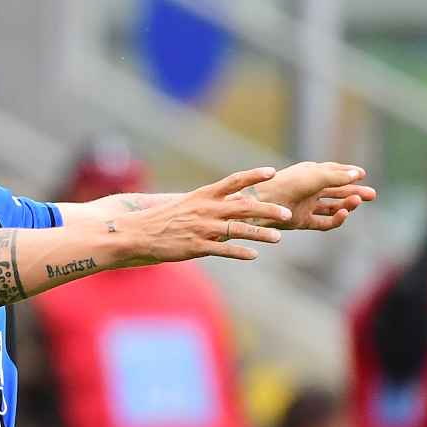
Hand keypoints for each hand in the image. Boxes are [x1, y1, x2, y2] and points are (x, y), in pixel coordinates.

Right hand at [121, 167, 291, 265]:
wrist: (138, 233)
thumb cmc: (164, 219)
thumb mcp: (187, 205)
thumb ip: (212, 205)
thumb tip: (235, 203)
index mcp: (203, 195)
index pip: (233, 181)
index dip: (254, 175)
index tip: (273, 172)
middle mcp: (205, 209)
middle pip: (243, 206)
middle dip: (268, 210)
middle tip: (287, 213)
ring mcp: (201, 228)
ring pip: (238, 229)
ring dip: (260, 234)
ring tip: (278, 238)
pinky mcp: (195, 246)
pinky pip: (223, 249)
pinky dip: (240, 252)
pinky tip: (253, 255)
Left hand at [237, 161, 375, 230]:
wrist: (262, 203)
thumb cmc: (288, 184)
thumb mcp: (316, 176)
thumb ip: (337, 176)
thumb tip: (358, 173)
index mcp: (308, 173)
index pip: (332, 172)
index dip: (347, 173)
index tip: (362, 174)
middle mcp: (307, 189)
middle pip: (336, 191)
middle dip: (354, 192)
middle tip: (372, 195)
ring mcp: (304, 205)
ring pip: (331, 206)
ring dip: (347, 204)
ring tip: (358, 201)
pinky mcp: (301, 221)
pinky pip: (323, 222)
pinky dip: (335, 220)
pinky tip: (344, 213)